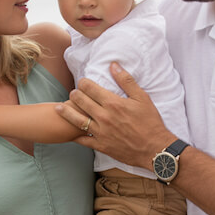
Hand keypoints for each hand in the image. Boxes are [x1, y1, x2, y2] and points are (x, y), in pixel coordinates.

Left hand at [56, 62, 173, 168]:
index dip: (83, 83)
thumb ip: (126, 80)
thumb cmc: (151, 122)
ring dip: (65, 112)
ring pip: (76, 120)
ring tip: (59, 108)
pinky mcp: (101, 146)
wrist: (155, 149)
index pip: (89, 88)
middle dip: (74, 95)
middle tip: (73, 93)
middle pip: (80, 101)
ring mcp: (100, 132)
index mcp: (113, 103)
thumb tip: (113, 65)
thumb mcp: (142, 98)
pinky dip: (74, 135)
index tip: (83, 82)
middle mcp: (103, 117)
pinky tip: (68, 132)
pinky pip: (82, 140)